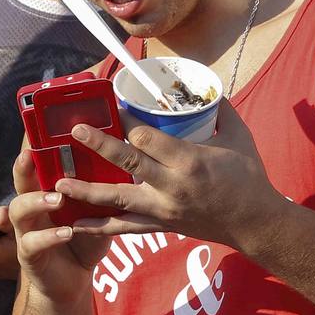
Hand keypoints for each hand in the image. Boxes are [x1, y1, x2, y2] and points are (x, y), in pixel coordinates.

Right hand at [7, 150, 110, 305]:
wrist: (75, 278)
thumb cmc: (85, 238)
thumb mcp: (95, 212)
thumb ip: (99, 193)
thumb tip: (121, 165)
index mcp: (44, 191)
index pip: (37, 166)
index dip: (34, 151)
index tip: (38, 135)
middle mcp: (30, 207)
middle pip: (19, 182)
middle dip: (22, 169)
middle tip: (30, 156)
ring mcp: (25, 231)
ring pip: (18, 210)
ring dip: (36, 201)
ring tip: (57, 198)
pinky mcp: (28, 254)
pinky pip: (32, 243)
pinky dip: (49, 237)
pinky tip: (67, 233)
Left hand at [56, 102, 288, 250]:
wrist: (256, 224)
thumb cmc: (249, 177)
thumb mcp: (239, 137)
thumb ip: (220, 110)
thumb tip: (205, 86)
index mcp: (190, 160)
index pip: (149, 138)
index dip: (128, 121)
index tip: (113, 106)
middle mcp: (173, 186)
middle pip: (129, 163)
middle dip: (99, 145)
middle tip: (75, 130)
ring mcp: (164, 209)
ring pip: (119, 199)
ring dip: (87, 191)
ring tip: (59, 183)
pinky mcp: (160, 226)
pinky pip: (125, 228)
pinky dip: (99, 228)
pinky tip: (74, 225)